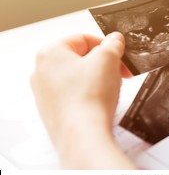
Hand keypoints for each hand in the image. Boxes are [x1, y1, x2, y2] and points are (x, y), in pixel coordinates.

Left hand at [30, 32, 133, 168]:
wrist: (83, 135)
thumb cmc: (90, 95)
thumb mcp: (108, 59)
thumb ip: (112, 44)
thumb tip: (114, 39)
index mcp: (50, 52)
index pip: (84, 39)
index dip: (107, 45)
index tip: (120, 54)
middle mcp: (42, 71)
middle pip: (81, 58)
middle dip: (104, 64)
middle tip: (119, 73)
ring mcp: (45, 93)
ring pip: (79, 77)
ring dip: (99, 79)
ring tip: (112, 89)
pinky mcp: (52, 111)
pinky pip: (75, 95)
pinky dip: (90, 95)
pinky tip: (101, 102)